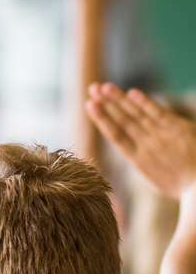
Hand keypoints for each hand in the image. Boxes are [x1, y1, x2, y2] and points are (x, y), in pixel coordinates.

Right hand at [86, 83, 195, 199]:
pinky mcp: (178, 128)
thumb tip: (136, 153)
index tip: (89, 105)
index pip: (115, 135)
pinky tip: (132, 93)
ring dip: (119, 99)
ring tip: (104, 86)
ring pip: (135, 114)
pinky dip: (144, 102)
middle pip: (122, 121)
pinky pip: (157, 112)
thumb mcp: (158, 180)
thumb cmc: (183, 187)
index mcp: (138, 160)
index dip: (101, 119)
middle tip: (92, 88)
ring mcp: (161, 136)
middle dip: (106, 104)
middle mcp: (146, 146)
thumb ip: (146, 163)